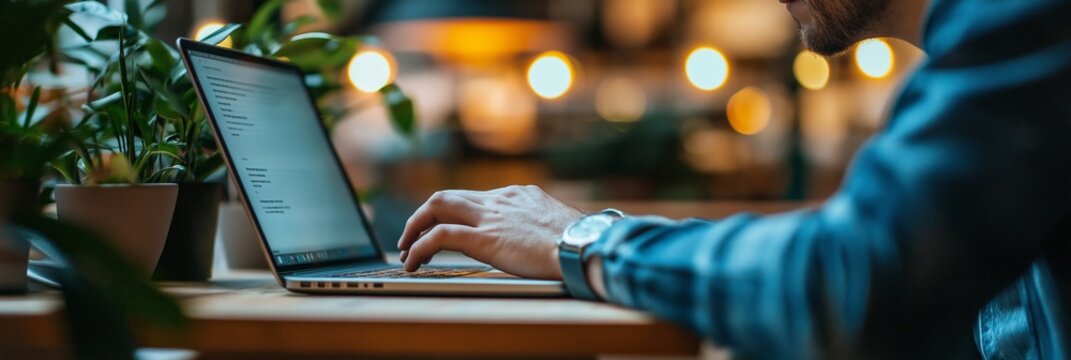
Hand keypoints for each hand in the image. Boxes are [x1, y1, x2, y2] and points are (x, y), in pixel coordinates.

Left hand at [397, 185, 583, 279]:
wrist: (585, 245)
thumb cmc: (580, 242)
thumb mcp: (559, 225)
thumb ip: (542, 226)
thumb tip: (546, 238)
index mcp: (517, 195)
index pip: (474, 197)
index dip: (455, 214)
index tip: (448, 229)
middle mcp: (500, 199)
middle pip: (448, 196)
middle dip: (424, 215)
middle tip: (412, 236)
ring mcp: (490, 217)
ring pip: (436, 207)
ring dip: (414, 228)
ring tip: (405, 249)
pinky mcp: (484, 239)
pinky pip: (439, 237)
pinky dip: (419, 248)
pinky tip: (413, 263)